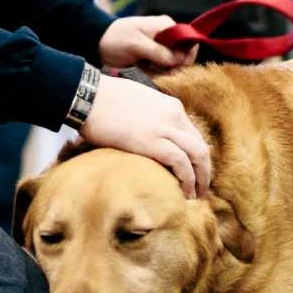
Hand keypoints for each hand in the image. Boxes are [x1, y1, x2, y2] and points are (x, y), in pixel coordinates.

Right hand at [80, 73, 210, 197]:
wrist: (88, 96)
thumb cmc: (103, 99)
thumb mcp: (138, 101)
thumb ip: (150, 117)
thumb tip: (145, 135)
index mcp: (171, 106)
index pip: (194, 135)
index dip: (197, 158)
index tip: (194, 173)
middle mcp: (174, 115)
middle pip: (201, 147)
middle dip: (204, 171)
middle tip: (200, 189)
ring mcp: (165, 128)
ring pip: (197, 155)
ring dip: (200, 179)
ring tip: (194, 196)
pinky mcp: (153, 141)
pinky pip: (181, 162)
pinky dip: (187, 179)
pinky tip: (183, 192)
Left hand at [99, 15, 195, 73]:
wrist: (98, 43)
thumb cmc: (115, 38)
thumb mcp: (135, 44)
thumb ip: (157, 52)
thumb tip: (178, 60)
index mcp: (166, 26)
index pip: (189, 42)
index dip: (185, 57)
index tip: (173, 68)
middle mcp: (167, 37)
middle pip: (182, 57)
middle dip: (170, 67)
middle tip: (153, 70)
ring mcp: (160, 48)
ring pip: (172, 66)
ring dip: (160, 72)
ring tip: (144, 70)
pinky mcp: (153, 59)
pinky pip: (161, 70)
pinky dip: (153, 74)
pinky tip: (141, 71)